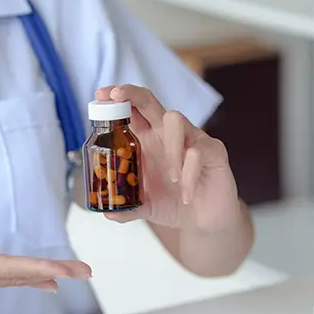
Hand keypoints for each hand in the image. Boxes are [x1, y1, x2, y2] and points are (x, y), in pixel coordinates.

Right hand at [0, 218, 91, 293]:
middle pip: (17, 276)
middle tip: (85, 271)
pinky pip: (2, 277)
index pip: (8, 269)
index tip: (65, 271)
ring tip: (69, 275)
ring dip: (41, 276)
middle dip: (52, 273)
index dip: (38, 268)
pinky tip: (36, 278)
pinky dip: (23, 276)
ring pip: (12, 279)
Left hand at [94, 85, 240, 232]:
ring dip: (170, 148)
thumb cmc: (174, 202)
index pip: (132, 111)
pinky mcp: (213, 151)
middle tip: (117, 96)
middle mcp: (167, 134)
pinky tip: (187, 195)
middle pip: (149, 101)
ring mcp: (191, 139)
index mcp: (148, 140)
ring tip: (172, 177)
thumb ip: (127, 209)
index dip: (117, 99)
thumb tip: (107, 213)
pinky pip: (199, 152)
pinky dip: (190, 175)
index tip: (100, 95)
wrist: (205, 219)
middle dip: (131, 94)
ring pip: (176, 120)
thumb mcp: (146, 207)